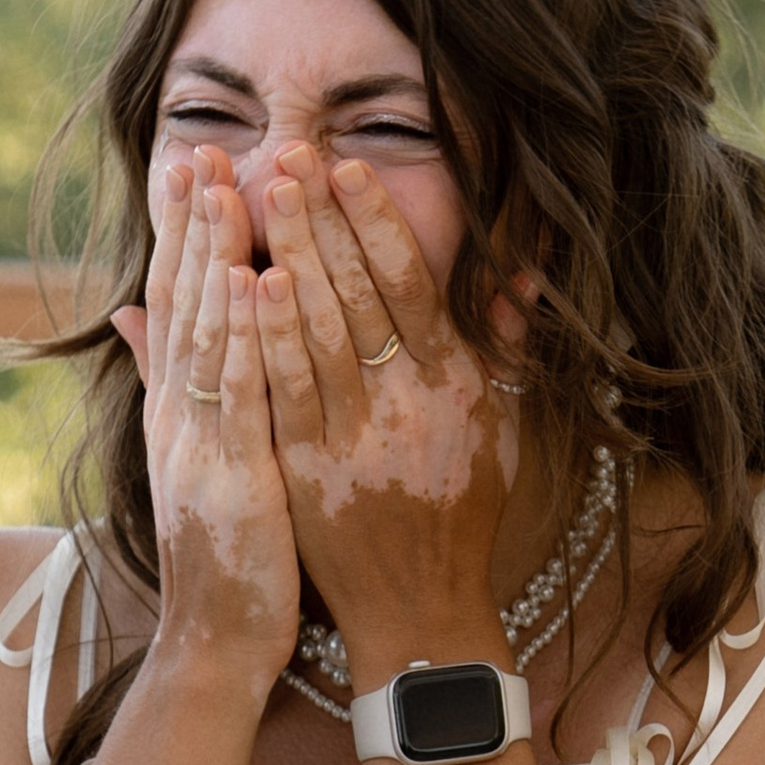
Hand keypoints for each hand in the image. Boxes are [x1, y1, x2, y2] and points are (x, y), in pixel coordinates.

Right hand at [115, 147, 299, 690]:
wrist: (217, 638)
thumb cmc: (224, 552)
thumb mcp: (194, 456)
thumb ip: (168, 382)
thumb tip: (128, 312)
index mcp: (176, 407)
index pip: (176, 300)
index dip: (182, 230)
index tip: (193, 161)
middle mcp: (179, 414)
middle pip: (184, 300)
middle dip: (194, 222)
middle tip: (204, 145)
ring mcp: (200, 441)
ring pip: (209, 332)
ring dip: (217, 255)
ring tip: (230, 186)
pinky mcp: (232, 474)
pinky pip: (238, 393)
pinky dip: (242, 336)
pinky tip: (251, 280)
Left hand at [250, 146, 517, 681]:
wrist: (422, 607)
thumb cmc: (463, 509)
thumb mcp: (501, 427)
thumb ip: (502, 346)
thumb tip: (520, 272)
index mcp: (452, 384)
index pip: (409, 283)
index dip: (375, 220)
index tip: (345, 167)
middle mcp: (405, 404)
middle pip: (357, 293)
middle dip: (319, 220)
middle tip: (286, 156)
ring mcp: (353, 437)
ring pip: (316, 331)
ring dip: (285, 257)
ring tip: (256, 196)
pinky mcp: (308, 471)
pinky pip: (285, 391)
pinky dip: (265, 336)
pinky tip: (244, 285)